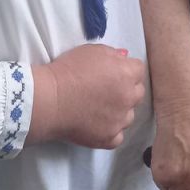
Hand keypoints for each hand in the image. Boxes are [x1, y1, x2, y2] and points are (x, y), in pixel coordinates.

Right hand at [27, 45, 145, 148]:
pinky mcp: (109, 138)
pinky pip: (118, 136)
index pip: (139, 69)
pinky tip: (99, 124)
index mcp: (127, 74)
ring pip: (129, 116)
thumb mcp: (92, 51)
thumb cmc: (69, 70)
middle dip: (127, 89)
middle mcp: (129, 98)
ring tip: (100, 108)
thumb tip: (124, 58)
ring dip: (120, 111)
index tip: (113, 72)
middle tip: (107, 89)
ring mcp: (120, 121)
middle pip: (138, 93)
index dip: (126, 69)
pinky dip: (111, 131)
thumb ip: (113, 54)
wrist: (50, 99)